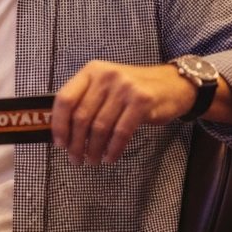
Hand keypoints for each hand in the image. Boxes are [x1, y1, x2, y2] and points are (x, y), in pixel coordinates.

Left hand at [50, 61, 196, 165]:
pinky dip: (113, 149)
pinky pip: (121, 132)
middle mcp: (106, 76)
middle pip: (82, 116)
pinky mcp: (141, 101)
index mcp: (92, 71)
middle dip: (76, 143)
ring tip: (93, 160)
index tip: (60, 143)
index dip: (59, 124)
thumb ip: (86, 101)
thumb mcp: (107, 86)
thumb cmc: (134, 90)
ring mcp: (125, 87)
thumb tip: (64, 132)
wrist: (172, 84)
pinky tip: (110, 156)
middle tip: (76, 158)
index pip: (65, 98)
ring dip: (94, 149)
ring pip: (100, 127)